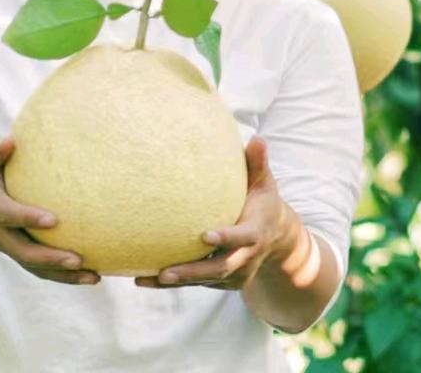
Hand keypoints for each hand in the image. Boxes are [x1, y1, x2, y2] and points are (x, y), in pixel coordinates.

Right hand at [0, 136, 100, 285]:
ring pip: (36, 268)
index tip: (53, 220)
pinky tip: (93, 275)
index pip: (8, 215)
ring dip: (64, 275)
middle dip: (50, 258)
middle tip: (77, 259)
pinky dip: (66, 276)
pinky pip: (43, 270)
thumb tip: (11, 141)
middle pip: (23, 252)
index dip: (28, 219)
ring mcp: (10, 247)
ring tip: (94, 276)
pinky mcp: (22, 253)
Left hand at [134, 136, 292, 290]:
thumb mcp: (264, 183)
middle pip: (219, 268)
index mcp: (256, 232)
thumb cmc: (263, 200)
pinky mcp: (222, 282)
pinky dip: (173, 283)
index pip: (243, 237)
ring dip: (176, 281)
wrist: (277, 237)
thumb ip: (257, 163)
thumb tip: (256, 138)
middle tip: (165, 272)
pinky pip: (197, 283)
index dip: (226, 237)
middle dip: (192, 272)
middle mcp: (246, 258)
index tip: (205, 235)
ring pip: (204, 280)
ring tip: (144, 280)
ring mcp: (235, 274)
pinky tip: (144, 279)